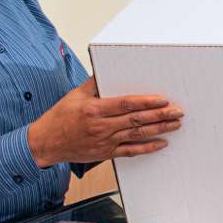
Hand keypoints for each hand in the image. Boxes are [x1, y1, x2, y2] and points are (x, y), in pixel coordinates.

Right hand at [26, 78, 183, 166]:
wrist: (45, 143)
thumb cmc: (59, 118)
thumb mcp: (75, 95)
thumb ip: (94, 83)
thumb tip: (107, 69)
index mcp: (94, 109)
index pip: (126, 104)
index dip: (146, 102)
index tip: (163, 99)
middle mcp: (101, 126)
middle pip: (136, 120)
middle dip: (160, 115)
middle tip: (177, 111)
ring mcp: (105, 142)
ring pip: (137, 135)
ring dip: (159, 129)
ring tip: (175, 124)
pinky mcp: (106, 153)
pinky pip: (131, 152)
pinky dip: (148, 148)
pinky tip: (162, 143)